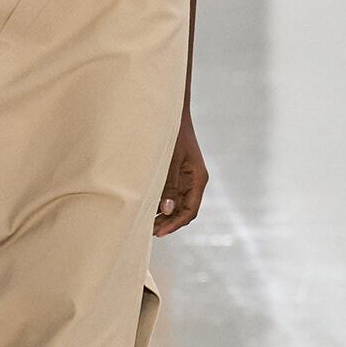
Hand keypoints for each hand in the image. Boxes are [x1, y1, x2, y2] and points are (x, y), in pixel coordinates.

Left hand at [153, 111, 207, 235]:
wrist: (171, 114)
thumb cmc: (171, 134)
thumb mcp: (169, 161)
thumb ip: (168, 185)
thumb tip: (166, 210)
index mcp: (198, 178)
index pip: (189, 210)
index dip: (175, 223)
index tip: (159, 232)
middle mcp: (195, 181)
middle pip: (184, 210)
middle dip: (169, 222)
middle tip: (150, 232)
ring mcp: (187, 178)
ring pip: (178, 204)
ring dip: (165, 215)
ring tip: (147, 224)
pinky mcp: (178, 174)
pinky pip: (172, 195)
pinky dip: (162, 204)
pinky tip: (149, 210)